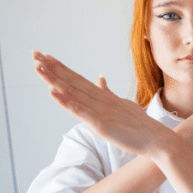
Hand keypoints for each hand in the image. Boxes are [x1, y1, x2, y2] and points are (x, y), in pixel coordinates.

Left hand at [33, 50, 173, 155]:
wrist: (158, 139)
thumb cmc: (141, 126)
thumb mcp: (122, 104)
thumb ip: (108, 92)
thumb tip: (99, 78)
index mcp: (104, 97)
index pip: (78, 79)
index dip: (61, 68)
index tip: (46, 57)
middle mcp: (100, 100)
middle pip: (72, 81)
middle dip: (52, 67)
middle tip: (34, 53)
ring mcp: (101, 111)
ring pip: (73, 92)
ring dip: (54, 79)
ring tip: (38, 66)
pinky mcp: (101, 124)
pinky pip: (80, 111)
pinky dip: (66, 101)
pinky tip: (53, 92)